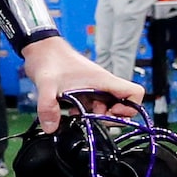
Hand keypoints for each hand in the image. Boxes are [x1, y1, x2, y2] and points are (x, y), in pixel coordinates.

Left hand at [19, 36, 140, 134]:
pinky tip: (72, 114)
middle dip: (111, 118)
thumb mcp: (47, 84)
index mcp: (103, 80)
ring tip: (79, 117)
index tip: (112, 114)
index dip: (130, 108)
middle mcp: (102, 85)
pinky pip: (92, 108)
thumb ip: (48, 106)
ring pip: (107, 108)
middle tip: (93, 121)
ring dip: (96, 117)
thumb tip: (51, 127)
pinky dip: (86, 114)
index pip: (135, 93)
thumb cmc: (49, 58)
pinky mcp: (84, 92)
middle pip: (123, 106)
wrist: (41, 49)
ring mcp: (94, 89)